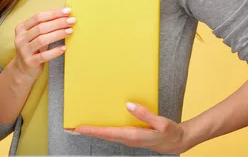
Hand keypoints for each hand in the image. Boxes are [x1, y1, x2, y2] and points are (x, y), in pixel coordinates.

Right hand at [13, 7, 75, 82]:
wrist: (22, 70)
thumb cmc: (32, 49)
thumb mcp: (34, 36)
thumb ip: (44, 26)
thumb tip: (64, 16)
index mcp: (21, 28)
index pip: (38, 17)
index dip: (54, 13)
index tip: (67, 11)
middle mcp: (20, 38)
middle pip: (41, 27)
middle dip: (58, 22)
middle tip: (72, 21)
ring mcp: (24, 51)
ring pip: (42, 40)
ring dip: (58, 34)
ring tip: (70, 31)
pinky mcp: (30, 62)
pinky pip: (44, 56)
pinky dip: (55, 51)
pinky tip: (64, 48)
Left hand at [67, 102, 189, 153]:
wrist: (176, 142)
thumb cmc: (169, 133)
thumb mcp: (161, 123)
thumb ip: (145, 115)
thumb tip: (129, 105)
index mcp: (133, 135)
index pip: (108, 133)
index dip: (92, 130)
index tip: (78, 128)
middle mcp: (127, 139)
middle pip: (103, 136)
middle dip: (87, 132)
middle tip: (70, 128)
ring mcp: (128, 138)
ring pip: (106, 135)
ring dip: (93, 131)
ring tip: (80, 126)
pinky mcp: (129, 136)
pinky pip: (112, 133)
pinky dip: (102, 130)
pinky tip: (98, 126)